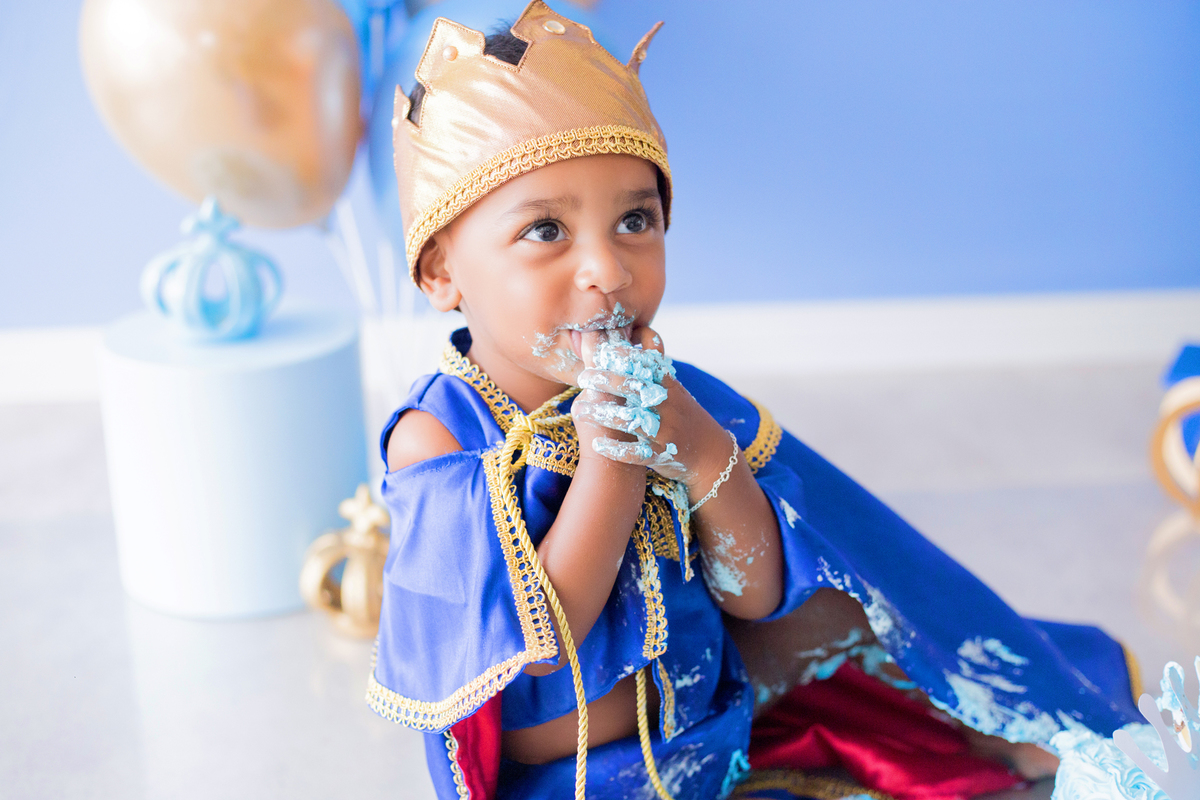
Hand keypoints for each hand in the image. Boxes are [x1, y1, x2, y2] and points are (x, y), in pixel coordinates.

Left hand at [573, 327, 730, 495]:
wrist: (710, 453)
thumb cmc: (682, 415)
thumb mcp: (674, 389)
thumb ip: (653, 367)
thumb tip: (634, 334)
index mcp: (668, 386)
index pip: (645, 365)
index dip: (623, 357)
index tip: (601, 350)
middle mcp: (667, 406)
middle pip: (634, 388)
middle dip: (606, 381)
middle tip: (583, 377)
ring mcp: (664, 431)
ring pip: (630, 420)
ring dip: (602, 414)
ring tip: (578, 410)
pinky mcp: (660, 454)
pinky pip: (636, 452)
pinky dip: (615, 449)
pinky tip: (597, 444)